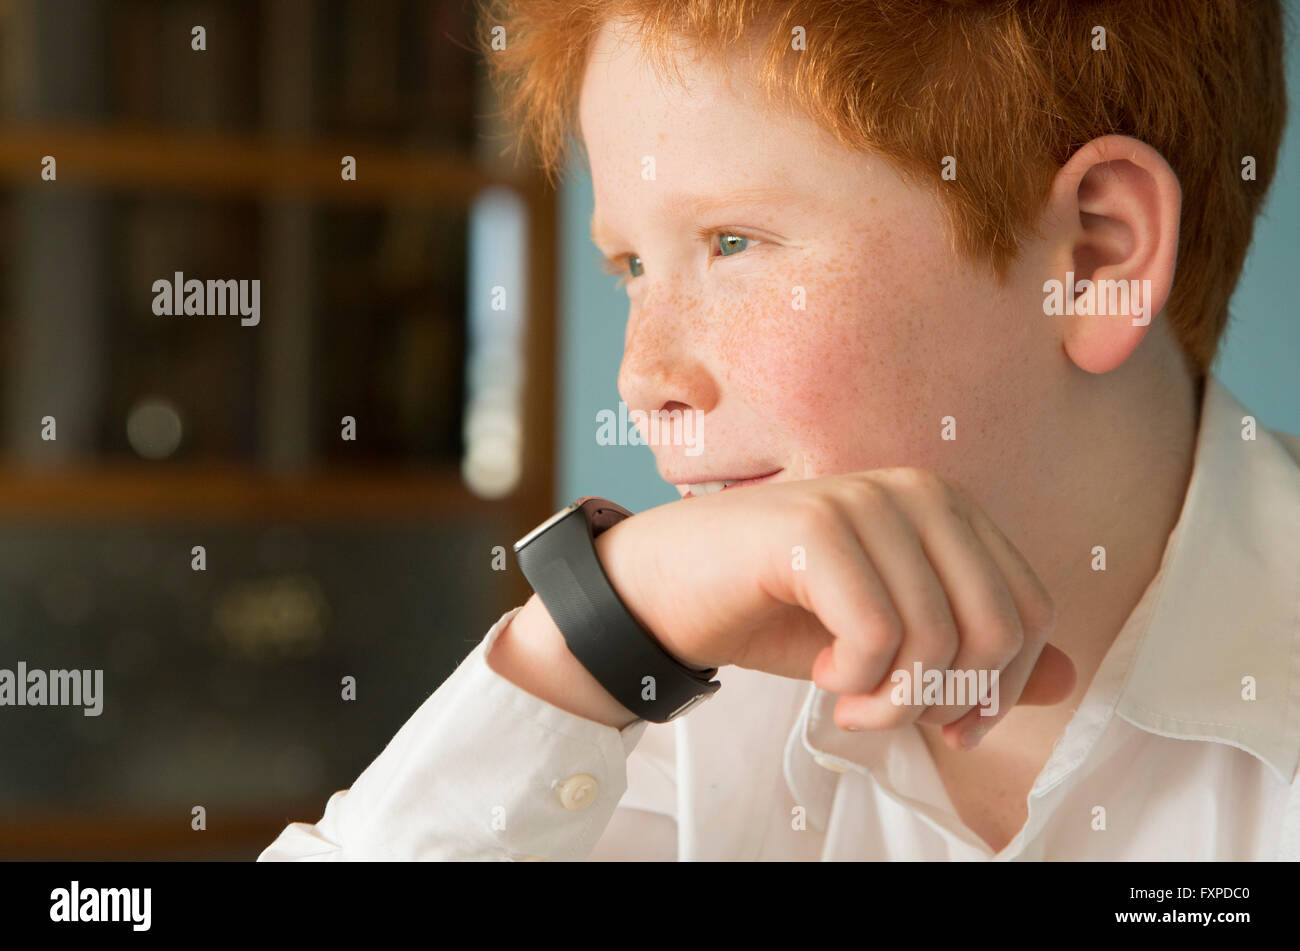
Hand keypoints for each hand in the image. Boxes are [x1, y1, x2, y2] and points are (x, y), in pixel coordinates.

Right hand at [595, 468, 1074, 750]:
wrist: (666, 591)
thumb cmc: (777, 612)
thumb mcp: (889, 643)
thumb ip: (975, 655)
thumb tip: (1068, 678)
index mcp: (946, 509)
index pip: (1031, 609)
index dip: (1003, 687)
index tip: (949, 726)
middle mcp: (916, 492)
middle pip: (999, 626)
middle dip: (949, 699)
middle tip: (887, 712)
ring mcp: (865, 502)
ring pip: (939, 636)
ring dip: (893, 699)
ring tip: (848, 697)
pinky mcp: (816, 527)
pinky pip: (877, 632)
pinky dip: (854, 678)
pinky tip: (821, 671)